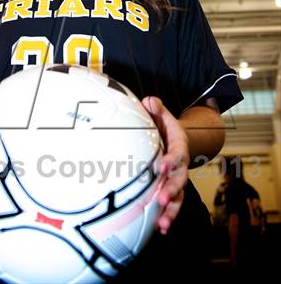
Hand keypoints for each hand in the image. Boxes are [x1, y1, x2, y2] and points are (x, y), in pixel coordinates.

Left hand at [142, 96, 188, 234]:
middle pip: (179, 180)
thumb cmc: (164, 128)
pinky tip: (161, 229)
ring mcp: (177, 181)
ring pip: (178, 198)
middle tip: (162, 198)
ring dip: (171, 211)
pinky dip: (167, 217)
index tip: (162, 165)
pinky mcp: (171, 191)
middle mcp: (180, 167)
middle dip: (171, 190)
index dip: (170, 160)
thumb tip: (149, 100)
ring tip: (163, 224)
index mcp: (178, 147)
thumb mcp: (162, 115)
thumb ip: (157, 108)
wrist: (177, 141)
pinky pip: (172, 205)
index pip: (176, 154)